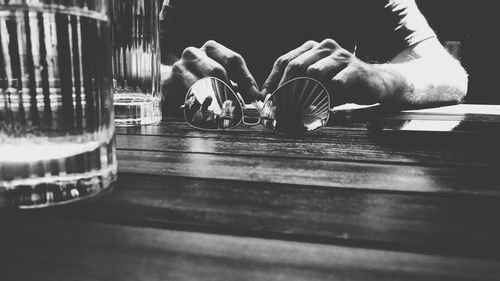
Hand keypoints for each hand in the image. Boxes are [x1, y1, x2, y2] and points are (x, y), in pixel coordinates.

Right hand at [162, 40, 261, 115]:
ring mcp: (180, 66)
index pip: (234, 60)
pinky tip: (208, 114)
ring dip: (217, 102)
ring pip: (203, 85)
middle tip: (240, 109)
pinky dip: (201, 107)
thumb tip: (257, 99)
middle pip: (218, 71)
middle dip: (232, 93)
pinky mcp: (170, 81)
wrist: (167, 82)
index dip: (247, 80)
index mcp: (212, 48)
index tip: (255, 97)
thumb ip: (237, 85)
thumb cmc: (199, 79)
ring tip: (226, 114)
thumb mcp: (220, 77)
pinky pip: (189, 96)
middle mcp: (195, 53)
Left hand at [261, 39, 393, 105]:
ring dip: (306, 94)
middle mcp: (324, 47)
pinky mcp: (355, 69)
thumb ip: (297, 87)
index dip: (272, 82)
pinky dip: (328, 98)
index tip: (265, 101)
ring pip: (314, 72)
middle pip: (295, 65)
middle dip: (284, 89)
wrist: (375, 84)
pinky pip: (336, 84)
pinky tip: (327, 107)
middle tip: (280, 109)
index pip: (284, 61)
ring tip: (302, 110)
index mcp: (311, 49)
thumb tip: (271, 103)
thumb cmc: (340, 85)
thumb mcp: (316, 84)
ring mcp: (340, 56)